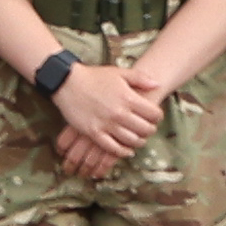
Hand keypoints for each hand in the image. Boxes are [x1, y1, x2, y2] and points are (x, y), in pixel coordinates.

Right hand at [52, 50, 174, 170]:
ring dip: (139, 142)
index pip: (153, 114)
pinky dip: (123, 152)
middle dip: (150, 130)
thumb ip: (140, 78)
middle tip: (148, 129)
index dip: (158, 116)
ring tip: (139, 139)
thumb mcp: (120, 72)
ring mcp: (107, 124)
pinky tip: (127, 151)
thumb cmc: (95, 76)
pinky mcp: (94, 133)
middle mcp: (120, 113)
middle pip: (145, 129)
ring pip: (131, 141)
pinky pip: (113, 148)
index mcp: (128, 98)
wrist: (68, 82)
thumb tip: (157, 84)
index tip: (155, 117)